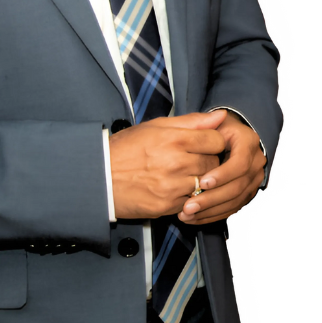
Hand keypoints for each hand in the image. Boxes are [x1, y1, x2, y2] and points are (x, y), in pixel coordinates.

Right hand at [109, 110, 227, 218]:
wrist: (100, 177)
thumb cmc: (126, 148)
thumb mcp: (155, 126)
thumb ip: (191, 121)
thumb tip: (221, 116)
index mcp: (174, 139)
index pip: (216, 141)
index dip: (212, 141)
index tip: (204, 143)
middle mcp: (176, 163)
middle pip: (214, 163)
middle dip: (207, 160)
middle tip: (190, 159)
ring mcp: (173, 187)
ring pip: (205, 184)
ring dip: (199, 180)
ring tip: (182, 174)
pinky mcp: (167, 206)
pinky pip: (192, 201)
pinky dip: (188, 196)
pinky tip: (174, 188)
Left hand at [177, 111, 266, 224]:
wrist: (224, 139)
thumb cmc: (211, 129)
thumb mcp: (208, 123)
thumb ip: (207, 121)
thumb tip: (220, 115)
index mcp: (248, 142)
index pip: (240, 163)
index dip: (222, 174)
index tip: (202, 182)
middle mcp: (256, 162)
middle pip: (238, 186)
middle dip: (212, 198)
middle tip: (188, 206)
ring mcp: (253, 180)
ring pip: (235, 201)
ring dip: (210, 211)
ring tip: (186, 215)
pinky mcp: (246, 194)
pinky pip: (232, 209)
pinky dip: (213, 216)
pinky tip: (194, 219)